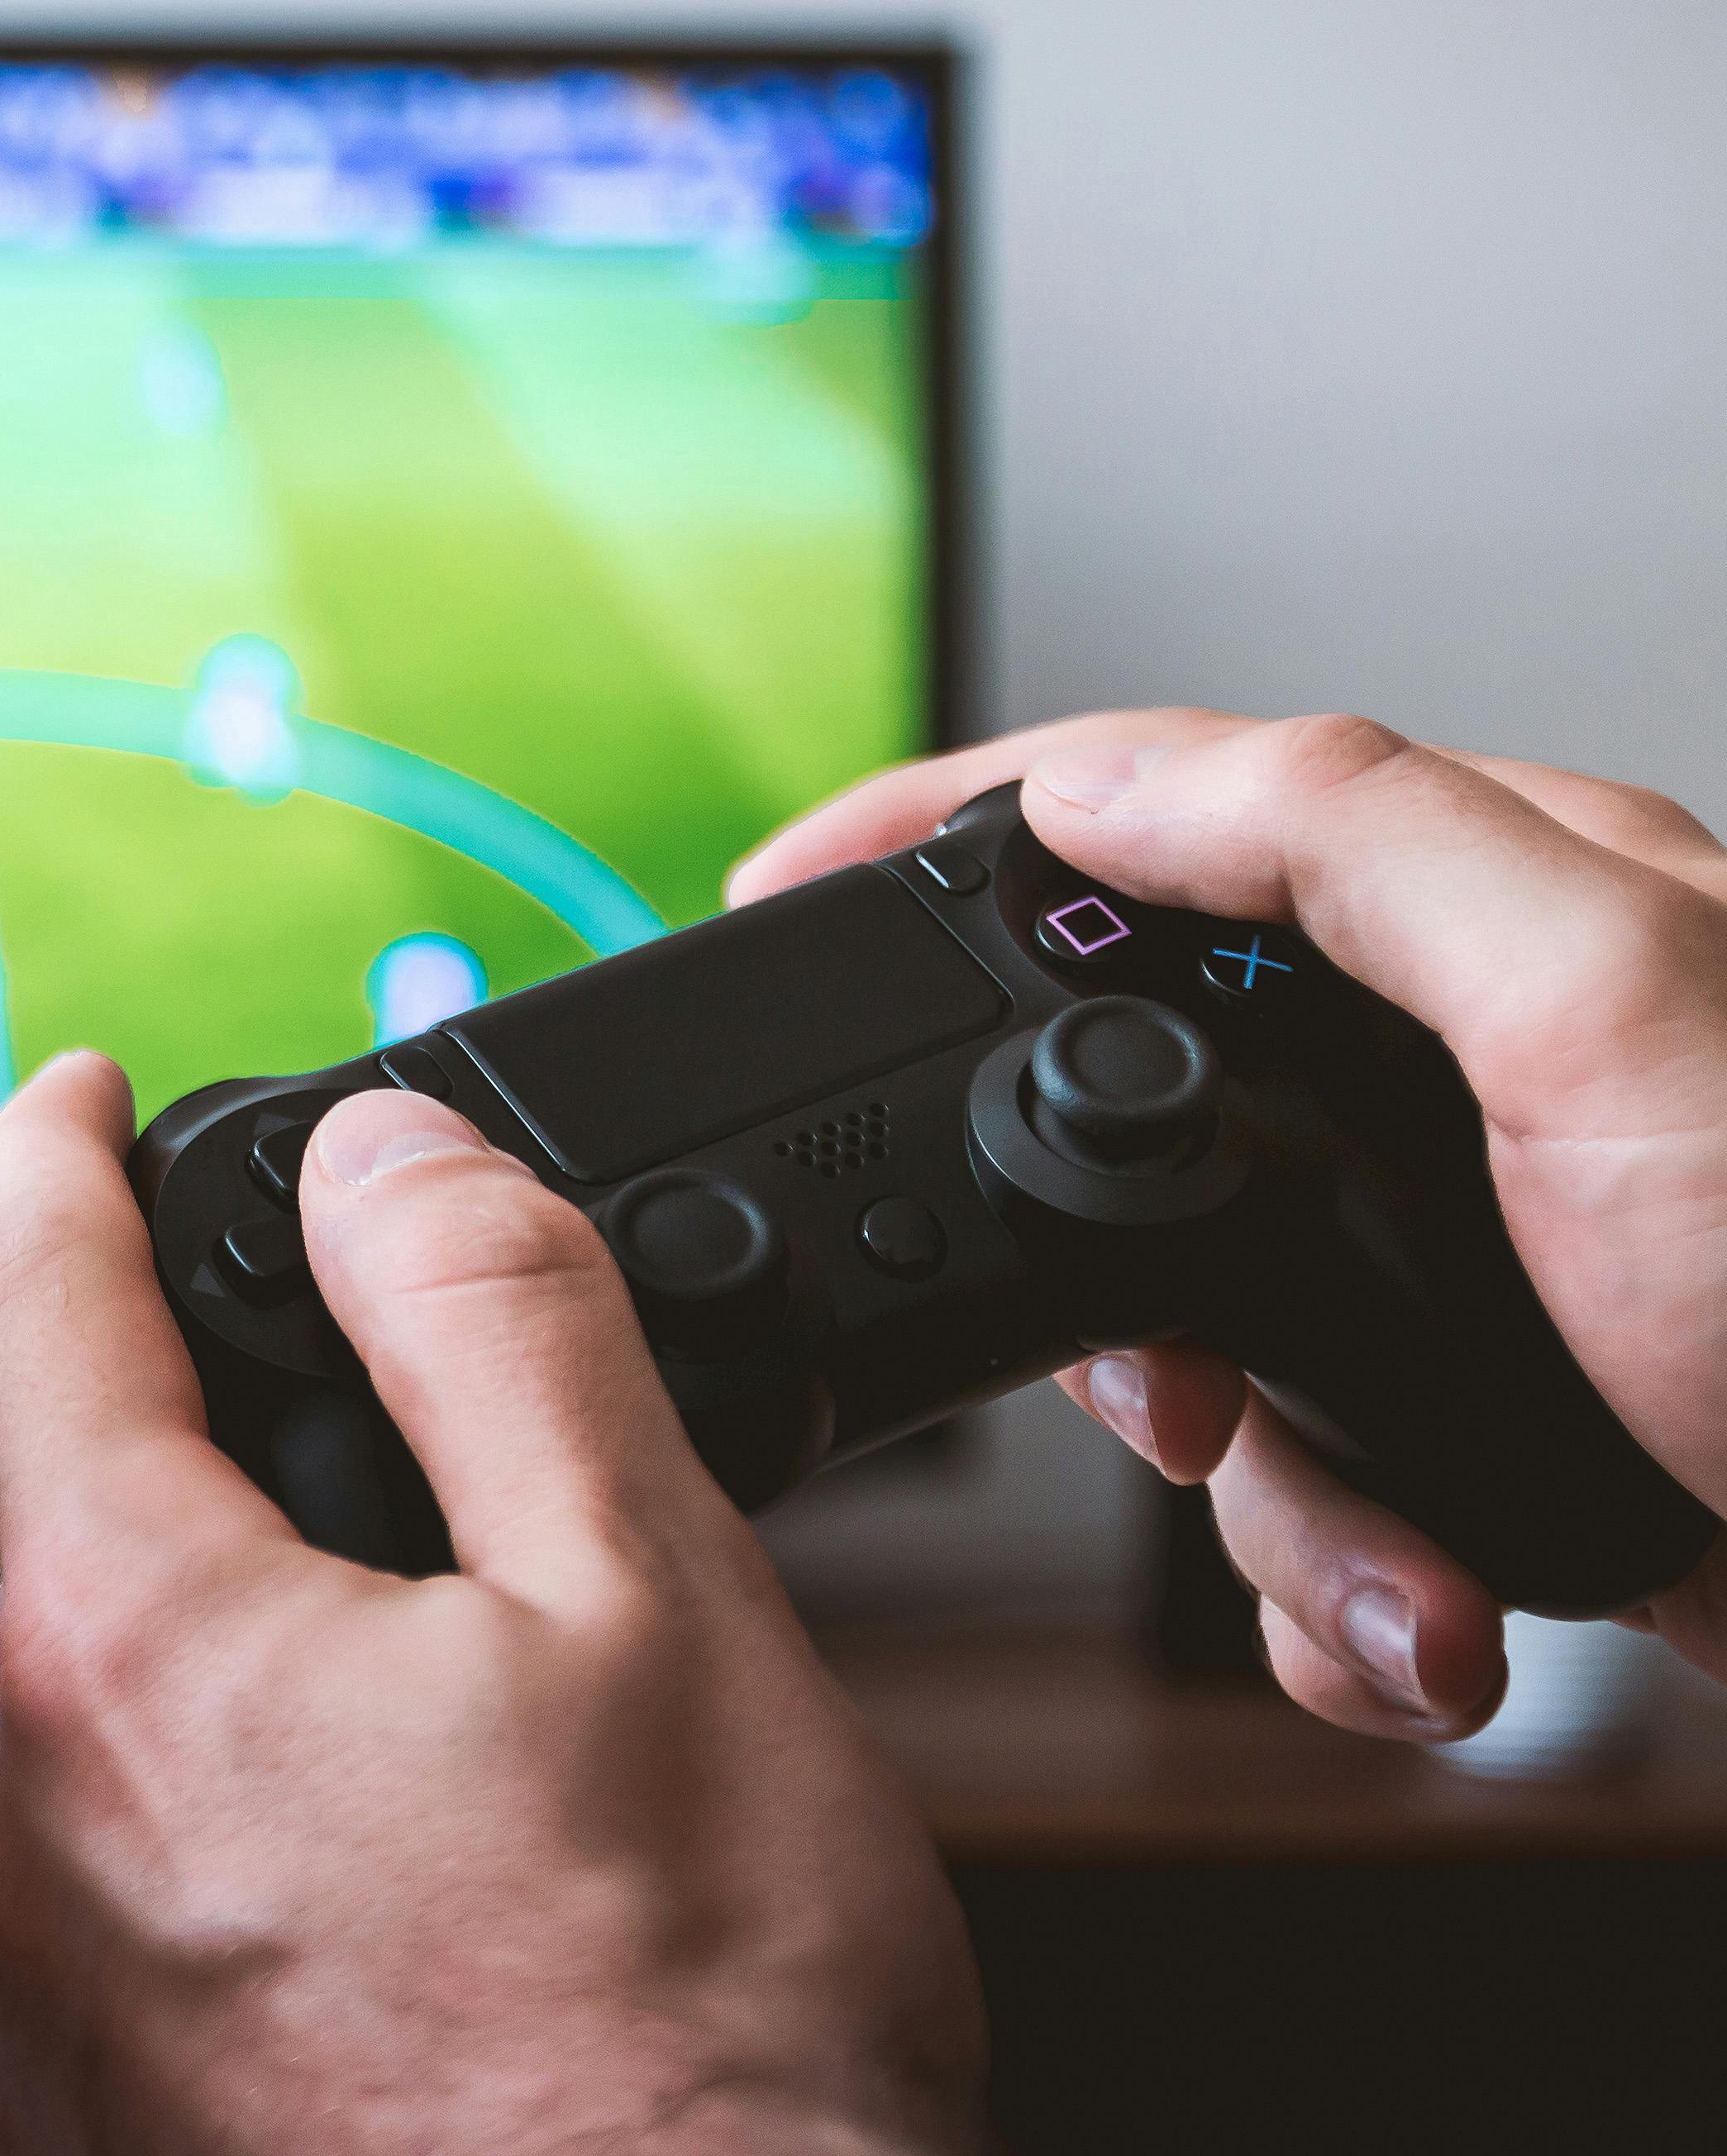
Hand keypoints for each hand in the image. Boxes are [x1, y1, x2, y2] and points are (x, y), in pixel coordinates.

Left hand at [0, 1056, 985, 2152]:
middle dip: (215, 1462)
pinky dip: (233, 1834)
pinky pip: (125, 1888)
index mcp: (130, 1644)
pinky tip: (398, 1890)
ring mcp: (44, 1987)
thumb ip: (498, 1328)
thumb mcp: (654, 1599)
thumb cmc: (693, 2058)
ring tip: (458, 1735)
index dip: (55, 1157)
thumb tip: (386, 1163)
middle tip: (414, 1492)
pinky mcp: (89, 2113)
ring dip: (239, 1665)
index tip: (75, 1092)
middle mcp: (26, 1816)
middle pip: (82, 1526)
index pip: (28, 1305)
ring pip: (111, 1714)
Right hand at [734, 710, 1726, 1738]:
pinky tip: (1432, 1609)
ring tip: (1378, 1549)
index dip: (946, 832)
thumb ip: (1351, 845)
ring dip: (1265, 1494)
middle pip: (1134, 1094)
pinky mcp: (1501, 1429)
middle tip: (1145, 1374)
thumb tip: (1098, 781)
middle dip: (1110, 1276)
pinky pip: (1310, 1498)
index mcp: (1495, 910)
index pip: (1152, 801)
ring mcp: (1485, 1261)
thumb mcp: (1611, 1011)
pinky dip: (1338, 1588)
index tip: (779, 893)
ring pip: (1206, 1341)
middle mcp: (1476, 1067)